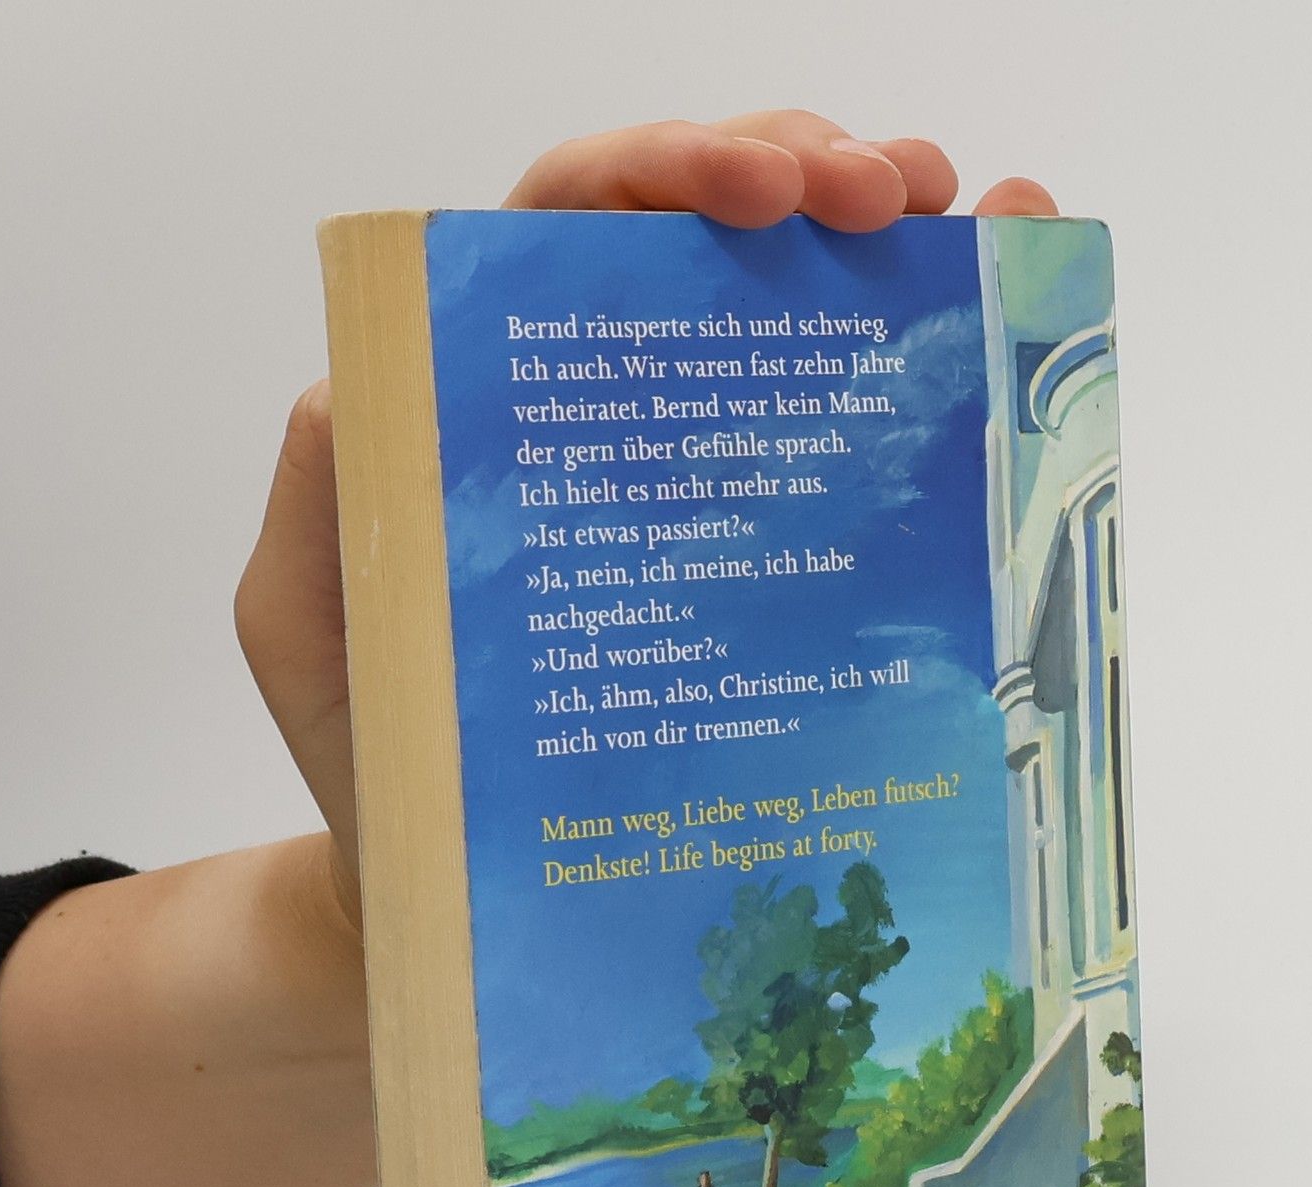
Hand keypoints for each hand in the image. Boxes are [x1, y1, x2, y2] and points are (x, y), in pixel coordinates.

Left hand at [232, 113, 1057, 931]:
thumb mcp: (309, 626)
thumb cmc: (380, 758)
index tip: (758, 194)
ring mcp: (702, 479)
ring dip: (885, 231)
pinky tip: (1002, 292)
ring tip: (962, 220)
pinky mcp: (775, 556)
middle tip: (895, 197)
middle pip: (704, 233)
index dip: (666, 172)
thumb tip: (361, 379)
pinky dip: (934, 343)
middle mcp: (609, 414)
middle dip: (804, 173)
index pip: (573, 228)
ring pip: (792, 299)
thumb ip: (321, 503)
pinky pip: (854, 426)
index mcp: (497, 394)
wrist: (459, 889)